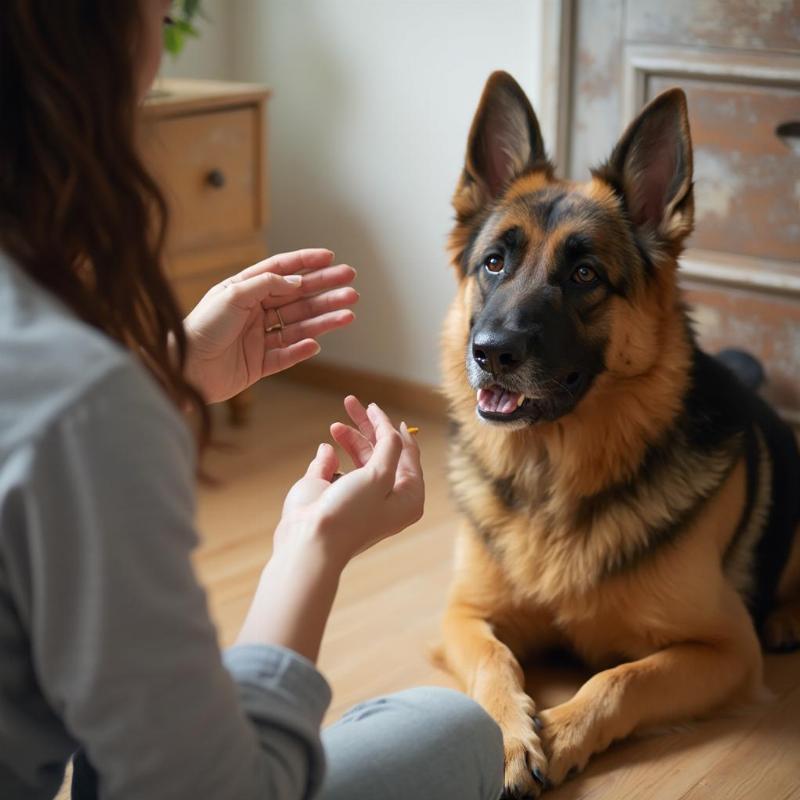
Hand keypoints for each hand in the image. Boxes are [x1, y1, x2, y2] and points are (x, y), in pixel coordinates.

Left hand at [183, 249, 357, 402]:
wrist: (184, 368)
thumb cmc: (200, 327)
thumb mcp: (232, 296)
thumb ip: (266, 285)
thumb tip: (297, 282)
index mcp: (245, 289)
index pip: (282, 271)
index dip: (307, 263)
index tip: (332, 258)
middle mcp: (254, 311)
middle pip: (298, 298)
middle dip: (326, 291)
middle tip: (352, 286)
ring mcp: (259, 338)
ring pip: (299, 325)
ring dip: (324, 319)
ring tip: (348, 314)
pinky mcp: (260, 364)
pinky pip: (287, 354)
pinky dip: (303, 349)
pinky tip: (317, 343)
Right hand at [274, 398, 424, 569]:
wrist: (310, 539)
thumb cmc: (350, 513)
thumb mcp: (380, 474)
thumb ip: (389, 446)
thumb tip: (390, 428)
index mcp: (407, 498)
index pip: (408, 455)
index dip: (396, 430)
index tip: (380, 409)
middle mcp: (386, 496)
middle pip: (383, 451)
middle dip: (369, 426)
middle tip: (352, 403)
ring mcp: (359, 494)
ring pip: (360, 454)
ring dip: (350, 436)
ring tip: (336, 425)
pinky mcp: (334, 492)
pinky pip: (336, 464)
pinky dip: (332, 454)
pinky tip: (326, 451)